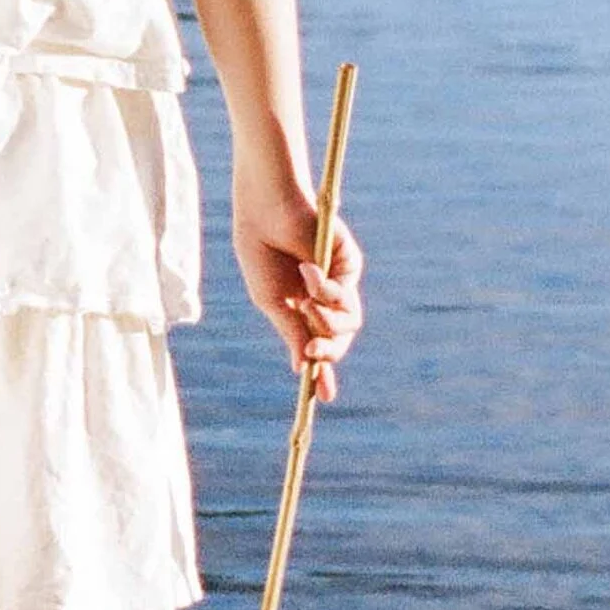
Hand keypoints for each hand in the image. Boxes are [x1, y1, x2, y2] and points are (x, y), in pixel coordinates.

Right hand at [234, 173, 363, 399]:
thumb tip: (304, 367)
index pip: (318, 344)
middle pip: (340, 338)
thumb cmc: (261, 254)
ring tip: (305, 303)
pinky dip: (326, 289)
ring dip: (326, 321)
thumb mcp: (273, 303)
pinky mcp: (349, 264)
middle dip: (328, 350)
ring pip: (348, 322)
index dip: (323, 371)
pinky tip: (308, 271)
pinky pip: (345, 295)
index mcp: (301, 308)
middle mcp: (324, 298)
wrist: (265, 213)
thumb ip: (293, 333)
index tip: (324, 396)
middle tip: (313, 351)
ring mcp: (339, 282)